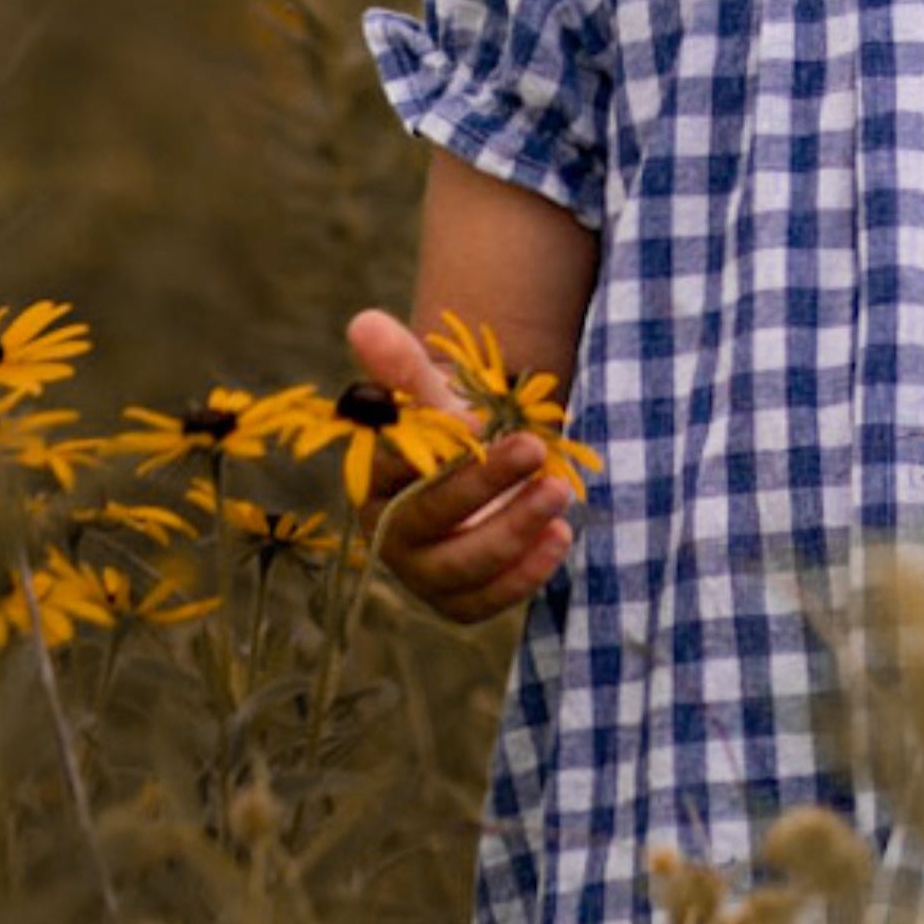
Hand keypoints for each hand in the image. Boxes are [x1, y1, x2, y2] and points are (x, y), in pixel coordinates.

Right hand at [342, 305, 579, 624]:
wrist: (478, 473)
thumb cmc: (449, 432)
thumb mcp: (433, 396)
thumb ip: (402, 366)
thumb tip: (363, 322)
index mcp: (370, 480)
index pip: (391, 470)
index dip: (432, 451)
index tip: (476, 422)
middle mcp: (387, 531)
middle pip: (426, 518)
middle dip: (483, 485)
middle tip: (533, 448)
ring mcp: (420, 573)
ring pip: (458, 567)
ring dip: (512, 532)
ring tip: (559, 491)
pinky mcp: (455, 601)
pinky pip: (484, 601)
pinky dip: (524, 574)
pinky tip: (560, 535)